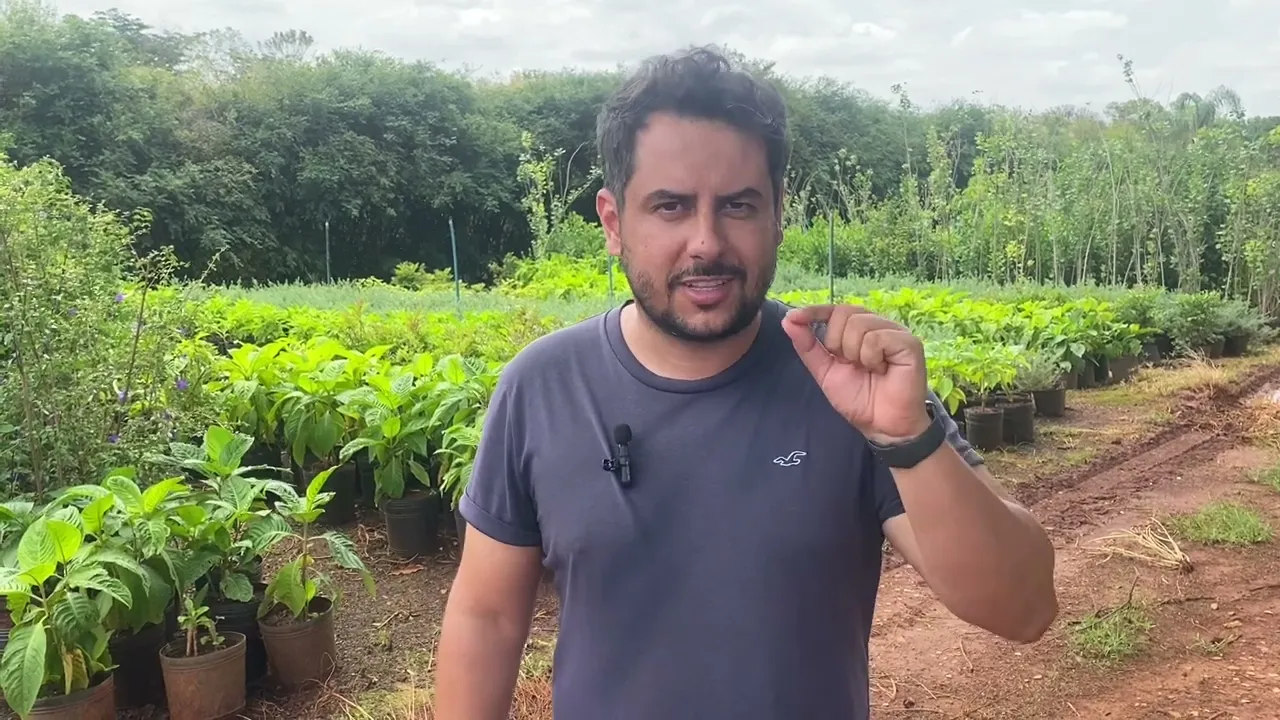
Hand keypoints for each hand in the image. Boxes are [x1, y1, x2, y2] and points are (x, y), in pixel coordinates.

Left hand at [781, 304, 930, 443]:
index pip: (835, 310)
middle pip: (843, 313)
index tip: (794, 317)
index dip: (814, 311)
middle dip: (836, 343)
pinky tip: (881, 370)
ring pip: (859, 324)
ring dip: (854, 354)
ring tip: (868, 370)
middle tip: (850, 365)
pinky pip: (876, 338)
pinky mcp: (909, 343)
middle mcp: (878, 326)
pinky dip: (871, 358)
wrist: (881, 425)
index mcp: (859, 330)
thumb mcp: (825, 371)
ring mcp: (895, 332)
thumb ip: (808, 346)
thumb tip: (788, 320)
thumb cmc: (859, 399)